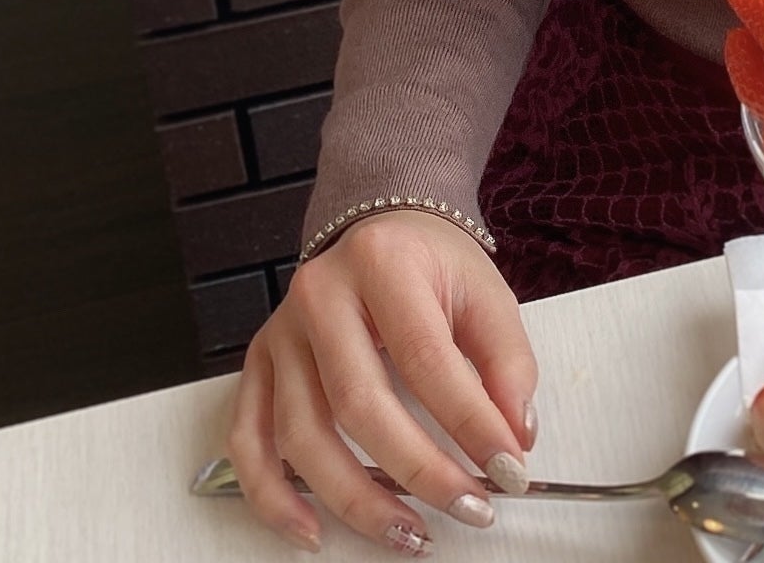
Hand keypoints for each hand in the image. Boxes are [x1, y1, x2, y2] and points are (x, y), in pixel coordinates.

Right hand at [226, 208, 537, 552]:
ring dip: (356, 501)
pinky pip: (248, 441)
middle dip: (419, 470)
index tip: (508, 470)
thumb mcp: (484, 292)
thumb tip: (515, 437)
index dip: (470, 423)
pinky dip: (273, 497)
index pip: (425, 359)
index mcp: (382, 262)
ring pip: (302, 436)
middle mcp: (319, 295)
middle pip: (359, 404)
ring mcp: (280, 332)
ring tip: (410, 534)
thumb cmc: (431, 264)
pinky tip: (312, 531)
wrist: (380, 230)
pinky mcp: (258, 364)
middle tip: (470, 508)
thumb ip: (507, 362)